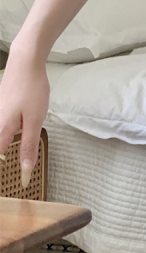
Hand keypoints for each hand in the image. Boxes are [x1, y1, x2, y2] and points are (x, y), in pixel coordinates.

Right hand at [0, 47, 49, 187]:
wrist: (25, 61)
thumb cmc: (31, 89)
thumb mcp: (35, 121)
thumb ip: (28, 148)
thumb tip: (24, 172)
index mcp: (0, 130)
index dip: (2, 173)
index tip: (7, 190)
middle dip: (3, 158)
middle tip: (11, 178)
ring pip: (0, 137)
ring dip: (4, 148)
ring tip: (13, 156)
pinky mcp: (0, 108)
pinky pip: (1, 127)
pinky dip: (5, 137)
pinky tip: (13, 137)